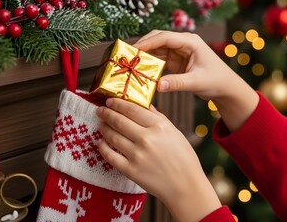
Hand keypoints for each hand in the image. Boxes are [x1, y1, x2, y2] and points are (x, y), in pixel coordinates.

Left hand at [96, 98, 220, 221]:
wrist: (185, 186)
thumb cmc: (183, 159)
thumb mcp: (175, 132)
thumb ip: (159, 117)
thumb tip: (145, 106)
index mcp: (159, 126)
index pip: (132, 109)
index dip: (118, 103)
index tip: (110, 100)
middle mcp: (147, 139)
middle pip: (119, 121)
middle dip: (106, 113)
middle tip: (100, 110)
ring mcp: (137, 155)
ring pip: (113, 136)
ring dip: (104, 128)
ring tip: (101, 125)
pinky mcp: (131, 170)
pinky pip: (110, 155)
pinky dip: (103, 147)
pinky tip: (101, 143)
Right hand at [134, 30, 258, 130]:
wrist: (225, 88)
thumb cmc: (216, 81)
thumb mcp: (196, 82)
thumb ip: (177, 83)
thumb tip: (157, 86)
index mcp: (190, 42)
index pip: (165, 37)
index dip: (148, 42)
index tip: (133, 50)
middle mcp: (183, 43)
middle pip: (157, 40)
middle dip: (142, 47)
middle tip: (126, 56)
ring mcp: (178, 51)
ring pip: (156, 49)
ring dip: (144, 56)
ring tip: (129, 64)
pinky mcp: (176, 61)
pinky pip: (158, 59)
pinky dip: (149, 64)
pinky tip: (140, 70)